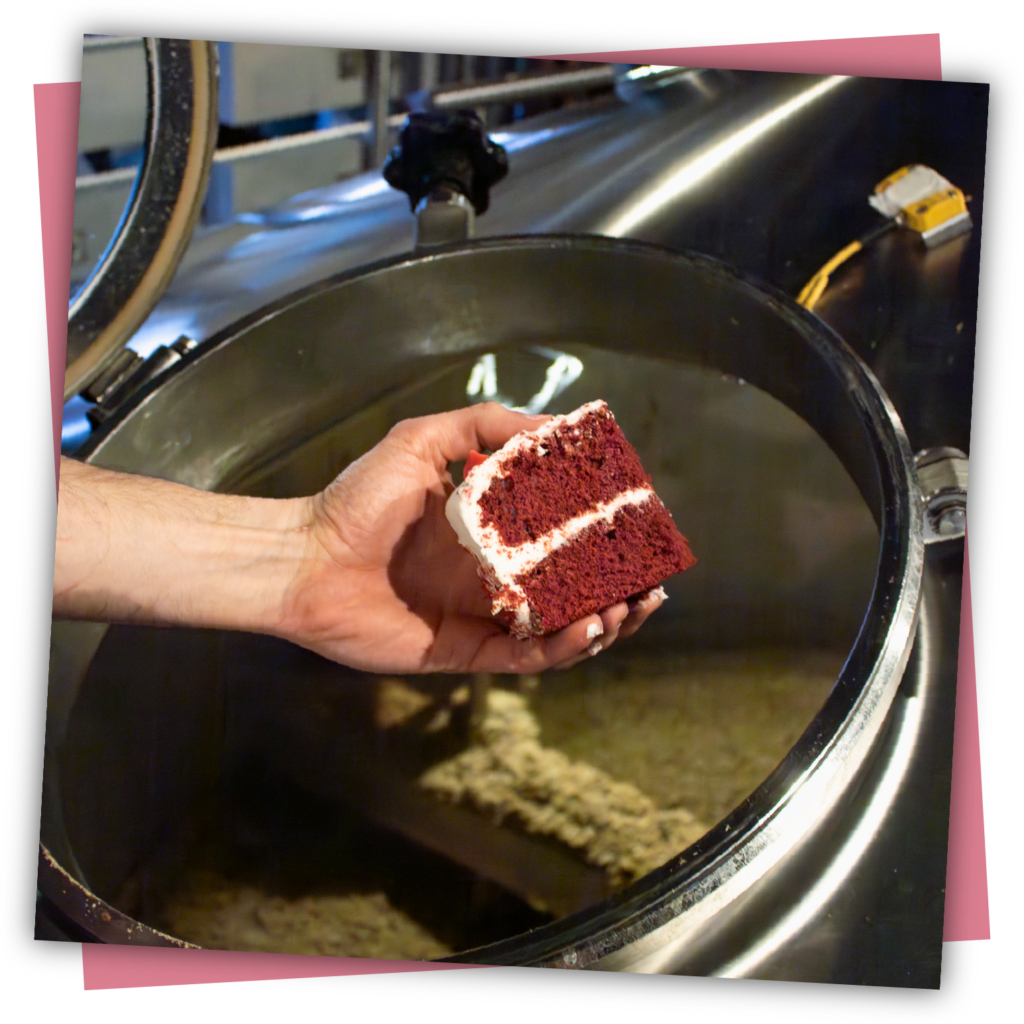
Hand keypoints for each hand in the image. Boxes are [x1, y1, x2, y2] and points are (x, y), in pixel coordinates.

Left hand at [277, 402, 664, 673]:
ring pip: (559, 630)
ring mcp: (482, 617)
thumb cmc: (358, 498)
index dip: (606, 540)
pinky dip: (561, 649)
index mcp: (492, 532)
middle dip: (620, 591)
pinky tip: (588, 629)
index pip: (564, 540)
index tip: (643, 529)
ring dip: (603, 624)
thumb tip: (557, 425)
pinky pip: (525, 659)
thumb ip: (486, 426)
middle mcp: (495, 576)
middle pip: (574, 592)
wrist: (305, 559)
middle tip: (653, 585)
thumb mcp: (424, 441)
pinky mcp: (465, 652)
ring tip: (631, 608)